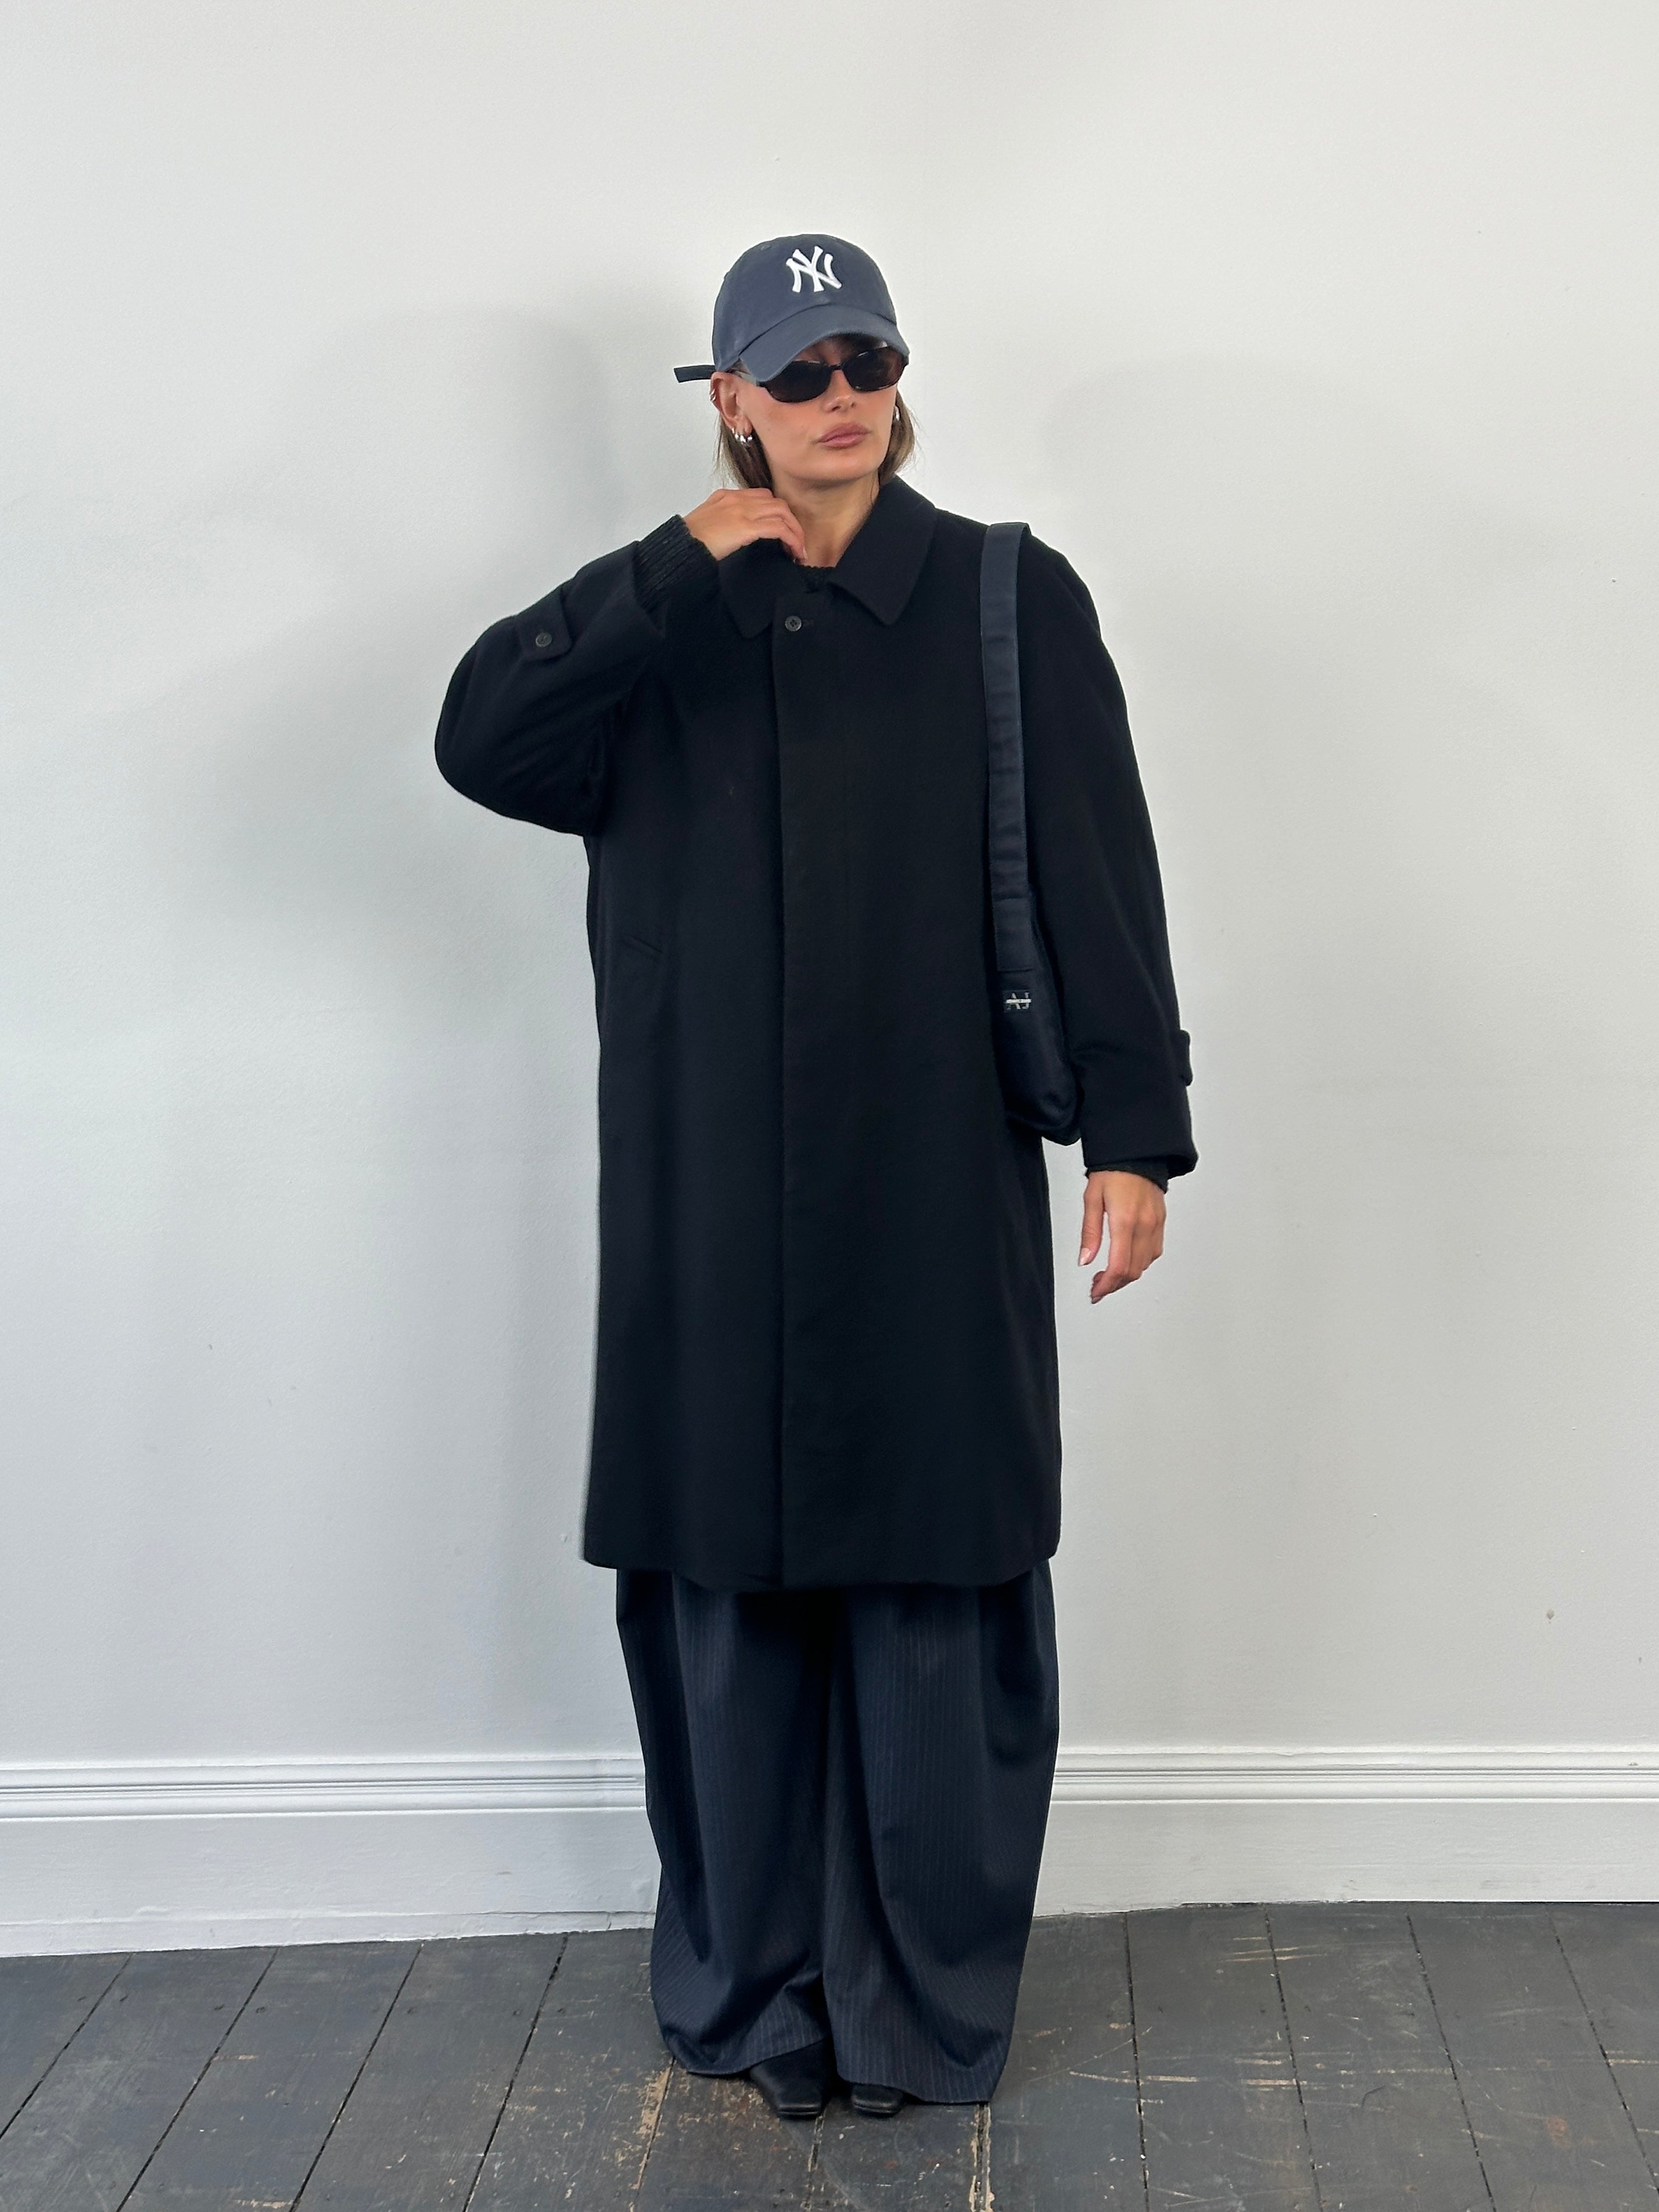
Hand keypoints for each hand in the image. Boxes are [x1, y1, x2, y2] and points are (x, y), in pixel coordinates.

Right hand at [682, 488, 806, 564]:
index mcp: (728, 496)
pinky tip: (795, 552)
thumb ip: (722, 518)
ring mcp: (743, 511)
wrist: (681, 545)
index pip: (763, 496)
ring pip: (783, 513)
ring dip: (796, 532)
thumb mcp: (706, 520)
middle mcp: (738, 499)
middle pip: (777, 503)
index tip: (783, 530)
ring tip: (799, 550)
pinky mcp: (746, 527)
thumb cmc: (690, 539)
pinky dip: (792, 539)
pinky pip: (779, 529)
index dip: (778, 513)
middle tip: (797, 542)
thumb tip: (734, 531)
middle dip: (792, 522)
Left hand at [1079, 1170, 1165, 1302]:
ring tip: (1108, 1275)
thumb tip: (1085, 1260)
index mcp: (1125, 1220)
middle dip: (1114, 1285)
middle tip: (1098, 1286)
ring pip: (1145, 1264)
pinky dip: (1140, 1262)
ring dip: (1127, 1275)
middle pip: (1133, 1270)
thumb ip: (1090, 1232)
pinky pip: (1154, 1252)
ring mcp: (1156, 1224)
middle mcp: (1144, 1225)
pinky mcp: (1161, 1222)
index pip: (1119, 1266)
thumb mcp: (1091, 1199)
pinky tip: (1126, 1259)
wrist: (1136, 1152)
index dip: (1106, 1286)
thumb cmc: (1111, 1171)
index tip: (1095, 1292)